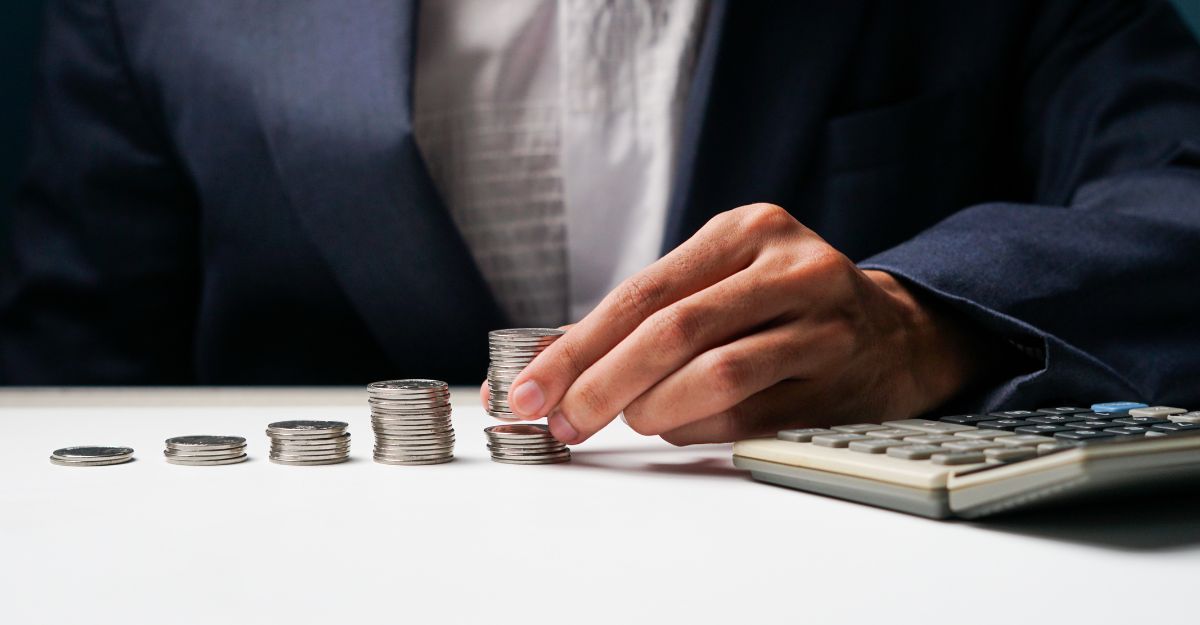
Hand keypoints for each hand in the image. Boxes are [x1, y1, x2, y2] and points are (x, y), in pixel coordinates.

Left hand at [487, 203, 984, 444]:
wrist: (895, 333)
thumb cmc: (782, 306)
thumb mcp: (723, 280)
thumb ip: (648, 313)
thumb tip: (550, 364)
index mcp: (746, 229)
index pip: (643, 290)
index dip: (578, 345)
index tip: (532, 387)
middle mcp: (789, 266)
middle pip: (674, 330)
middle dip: (603, 384)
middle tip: (567, 420)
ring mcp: (822, 322)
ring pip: (716, 374)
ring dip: (653, 409)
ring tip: (630, 420)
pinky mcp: (838, 379)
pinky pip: (748, 416)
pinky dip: (697, 429)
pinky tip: (678, 427)